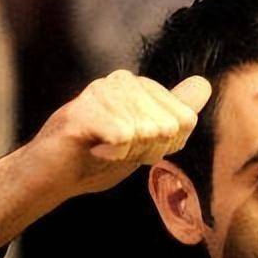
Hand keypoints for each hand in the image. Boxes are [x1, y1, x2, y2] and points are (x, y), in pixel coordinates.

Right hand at [0, 71, 209, 252]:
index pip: (185, 120)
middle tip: (115, 151)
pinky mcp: (81, 111)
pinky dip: (112, 154)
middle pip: (167, 127)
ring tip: (101, 150)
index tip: (137, 148)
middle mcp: (121, 79)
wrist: (53, 178)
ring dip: (126, 154)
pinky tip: (93, 150)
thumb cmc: (98, 159)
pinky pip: (122, 136)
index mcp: (140, 85)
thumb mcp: (147, 139)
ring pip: (145, 132)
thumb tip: (204, 83)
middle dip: (146, 151)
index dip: (166, 146)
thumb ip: (177, 112)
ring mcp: (99, 91)